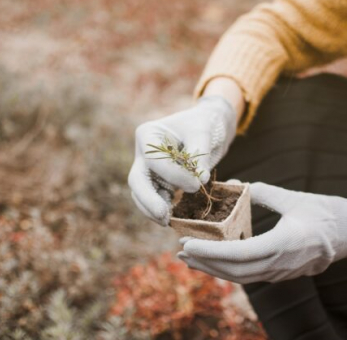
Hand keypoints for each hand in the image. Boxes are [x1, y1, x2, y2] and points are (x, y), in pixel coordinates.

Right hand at [128, 96, 236, 225]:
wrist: (209, 126)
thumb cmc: (204, 123)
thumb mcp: (203, 132)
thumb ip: (200, 155)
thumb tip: (200, 178)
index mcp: (148, 135)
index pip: (154, 160)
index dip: (174, 175)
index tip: (197, 183)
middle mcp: (143, 153)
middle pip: (137, 180)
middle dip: (148, 200)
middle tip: (163, 216)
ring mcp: (148, 169)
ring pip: (141, 194)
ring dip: (152, 210)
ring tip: (167, 222)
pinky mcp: (158, 182)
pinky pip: (154, 199)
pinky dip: (161, 209)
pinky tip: (172, 219)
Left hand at [178, 182, 346, 283]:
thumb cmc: (323, 212)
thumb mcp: (292, 198)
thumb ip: (262, 192)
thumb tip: (236, 184)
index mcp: (282, 245)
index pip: (237, 254)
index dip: (210, 253)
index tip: (187, 245)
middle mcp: (278, 264)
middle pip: (233, 271)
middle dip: (204, 263)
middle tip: (180, 252)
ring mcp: (280, 272)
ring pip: (239, 277)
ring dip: (213, 269)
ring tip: (190, 260)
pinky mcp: (280, 272)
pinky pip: (249, 275)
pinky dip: (227, 269)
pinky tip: (214, 262)